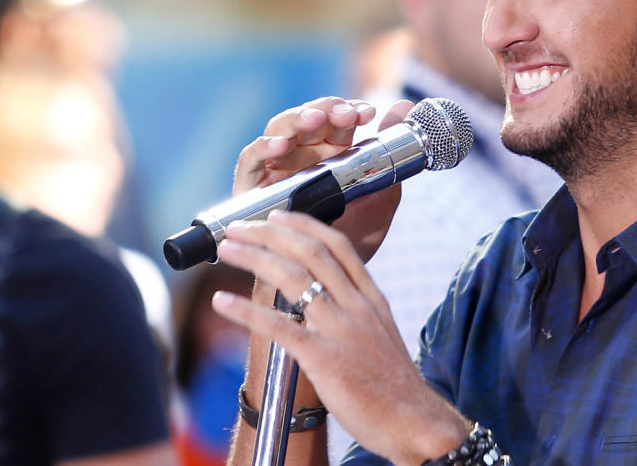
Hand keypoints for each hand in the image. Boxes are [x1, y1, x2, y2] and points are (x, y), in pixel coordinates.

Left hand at [212, 211, 468, 462]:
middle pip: (311, 253)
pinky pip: (279, 326)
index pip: (338, 246)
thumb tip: (326, 301)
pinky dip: (246, 310)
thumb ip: (356, 314)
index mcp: (372, 299)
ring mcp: (341, 330)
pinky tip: (222, 302)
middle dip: (271, 234)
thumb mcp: (382, 335)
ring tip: (227, 250)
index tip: (278, 215)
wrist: (413, 421)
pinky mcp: (324, 358)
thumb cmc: (395, 386)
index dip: (304, 225)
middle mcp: (357, 307)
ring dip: (254, 258)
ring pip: (294, 279)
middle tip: (240, 228)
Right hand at [233, 96, 409, 261]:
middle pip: (308, 119)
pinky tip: (280, 146)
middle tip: (346, 115)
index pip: (336, 119)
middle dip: (326, 111)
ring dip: (297, 120)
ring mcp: (276, 168)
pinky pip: (250, 159)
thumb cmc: (352, 237)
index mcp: (332, 153)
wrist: (327, 280)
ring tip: (316, 119)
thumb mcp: (380, 196)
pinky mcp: (251, 186)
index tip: (367, 113)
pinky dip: (263, 147)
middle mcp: (303, 155)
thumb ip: (391, 154)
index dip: (348, 110)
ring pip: (280, 130)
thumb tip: (404, 104)